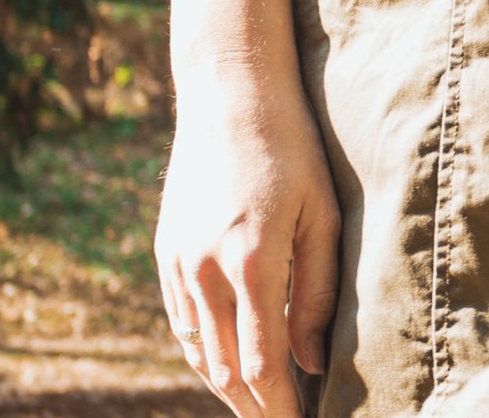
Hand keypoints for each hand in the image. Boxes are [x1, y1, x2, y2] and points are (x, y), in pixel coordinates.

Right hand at [156, 76, 339, 416]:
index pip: (263, 364)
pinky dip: (204, 354)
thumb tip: (314, 364)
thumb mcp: (323, 220)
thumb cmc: (295, 154)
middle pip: (225, 369)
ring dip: (227, 388)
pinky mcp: (166, 254)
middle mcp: (205, 272)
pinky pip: (182, 323)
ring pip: (199, 351)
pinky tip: (227, 368)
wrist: (230, 101)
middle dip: (254, 408)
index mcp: (251, 264)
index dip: (282, 406)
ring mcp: (178, 264)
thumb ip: (320, 295)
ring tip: (260, 409)